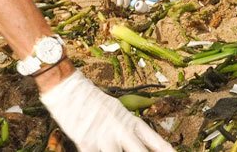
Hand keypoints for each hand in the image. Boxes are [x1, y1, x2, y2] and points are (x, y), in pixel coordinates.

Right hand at [41, 70, 174, 150]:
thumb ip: (129, 129)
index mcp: (131, 122)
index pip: (155, 141)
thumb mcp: (117, 111)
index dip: (167, 151)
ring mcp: (104, 137)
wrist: (69, 89)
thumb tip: (141, 143)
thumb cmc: (93, 101)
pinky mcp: (86, 143)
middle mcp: (121, 130)